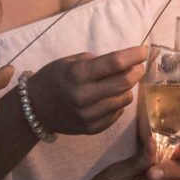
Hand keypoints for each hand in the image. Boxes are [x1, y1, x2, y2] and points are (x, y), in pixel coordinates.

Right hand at [28, 46, 146, 136]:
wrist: (35, 109)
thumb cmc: (53, 78)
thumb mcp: (70, 62)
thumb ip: (96, 62)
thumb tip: (124, 62)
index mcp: (78, 74)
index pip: (115, 63)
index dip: (134, 55)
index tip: (144, 50)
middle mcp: (84, 96)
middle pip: (124, 83)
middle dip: (137, 71)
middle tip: (138, 66)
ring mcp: (89, 115)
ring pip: (124, 99)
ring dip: (127, 88)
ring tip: (120, 82)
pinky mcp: (92, 128)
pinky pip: (117, 113)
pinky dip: (118, 103)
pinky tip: (109, 97)